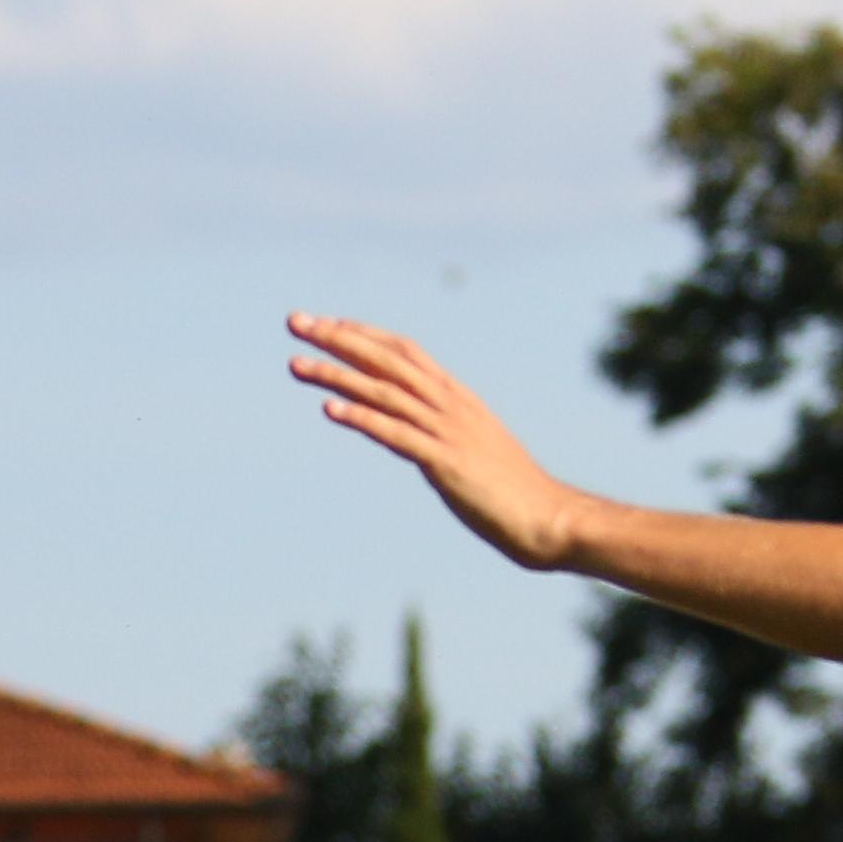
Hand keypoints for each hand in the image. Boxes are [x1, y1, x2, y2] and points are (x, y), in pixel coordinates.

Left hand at [288, 314, 587, 572]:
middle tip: (294, 322)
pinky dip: (362, 418)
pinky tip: (329, 410)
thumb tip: (399, 433)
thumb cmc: (509, 493)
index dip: (362, 334)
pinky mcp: (445, 462)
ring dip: (336, 375)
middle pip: (386, 359)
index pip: (403, 350)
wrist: (548, 519)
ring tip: (295, 364)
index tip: (324, 324)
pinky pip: (396, 434)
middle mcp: (449, 404)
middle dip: (337, 339)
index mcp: (456, 397)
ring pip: (383, 392)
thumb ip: (433, 435)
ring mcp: (448, 431)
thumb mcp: (466, 452)